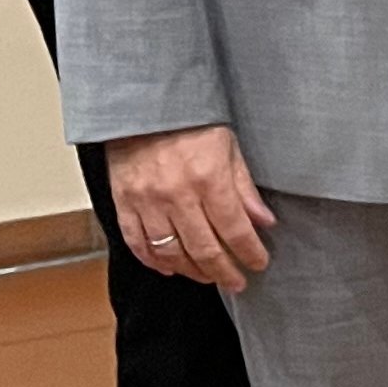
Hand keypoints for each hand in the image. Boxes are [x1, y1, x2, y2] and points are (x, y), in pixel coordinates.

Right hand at [105, 125, 277, 291]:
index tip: (259, 263)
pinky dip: (154, 261)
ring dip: (193, 271)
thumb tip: (264, 221)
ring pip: (171, 253)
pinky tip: (170, 268)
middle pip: (204, 249)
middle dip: (225, 272)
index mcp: (209, 178)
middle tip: (237, 281)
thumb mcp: (228, 146)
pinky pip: (137, 243)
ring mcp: (147, 202)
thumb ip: (244, 188)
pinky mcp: (123, 204)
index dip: (250, 253)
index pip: (235, 230)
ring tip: (208, 277)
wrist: (142, 105)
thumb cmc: (189, 121)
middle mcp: (177, 195)